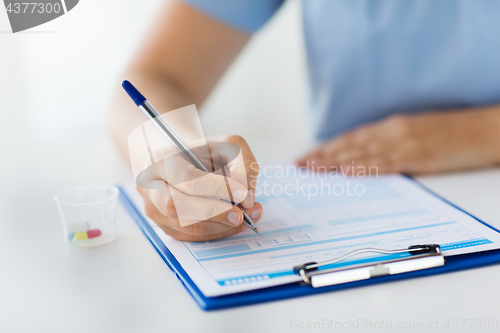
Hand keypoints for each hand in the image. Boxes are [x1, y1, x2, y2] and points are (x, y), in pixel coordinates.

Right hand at [136, 135, 262, 240]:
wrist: (187, 164)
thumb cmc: (208, 154)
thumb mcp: (228, 147)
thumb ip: (243, 165)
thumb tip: (247, 198)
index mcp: (162, 159)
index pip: (186, 177)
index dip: (215, 188)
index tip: (242, 194)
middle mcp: (151, 186)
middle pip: (177, 206)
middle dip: (213, 212)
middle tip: (241, 214)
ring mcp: (154, 209)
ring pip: (185, 226)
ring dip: (219, 225)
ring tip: (246, 217)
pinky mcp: (165, 227)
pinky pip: (191, 236)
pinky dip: (217, 232)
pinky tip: (234, 223)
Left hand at [297, 107, 499, 174]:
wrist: (486, 129)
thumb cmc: (452, 132)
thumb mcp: (416, 130)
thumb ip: (391, 141)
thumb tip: (367, 156)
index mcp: (392, 125)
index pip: (351, 138)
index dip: (327, 147)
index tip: (308, 156)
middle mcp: (393, 131)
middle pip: (350, 145)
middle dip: (322, 155)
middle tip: (300, 165)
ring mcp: (405, 143)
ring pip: (362, 154)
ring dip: (335, 162)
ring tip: (313, 169)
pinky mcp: (420, 157)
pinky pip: (387, 164)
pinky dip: (365, 167)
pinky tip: (347, 172)